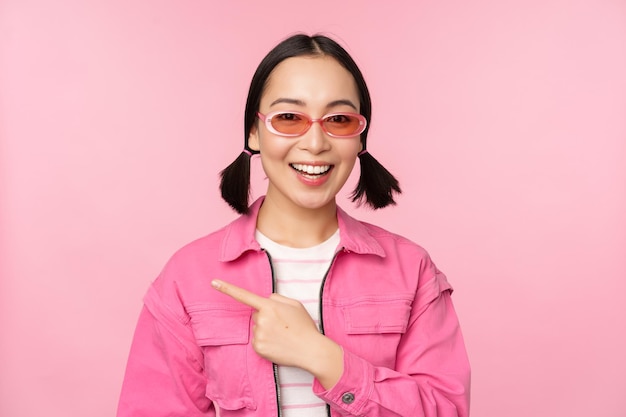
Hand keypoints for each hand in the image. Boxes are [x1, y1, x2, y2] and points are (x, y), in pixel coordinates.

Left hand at [211, 279, 342, 387]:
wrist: (310, 350)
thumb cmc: (304, 326)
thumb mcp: (294, 304)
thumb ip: (277, 298)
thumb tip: (265, 301)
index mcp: (269, 306)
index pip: (244, 295)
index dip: (227, 288)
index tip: (213, 282)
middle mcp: (261, 319)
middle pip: (256, 314)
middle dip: (266, 317)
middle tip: (283, 324)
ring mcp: (258, 335)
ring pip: (257, 328)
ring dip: (266, 330)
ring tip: (283, 335)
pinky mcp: (258, 348)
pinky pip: (257, 341)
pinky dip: (266, 342)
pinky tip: (278, 344)